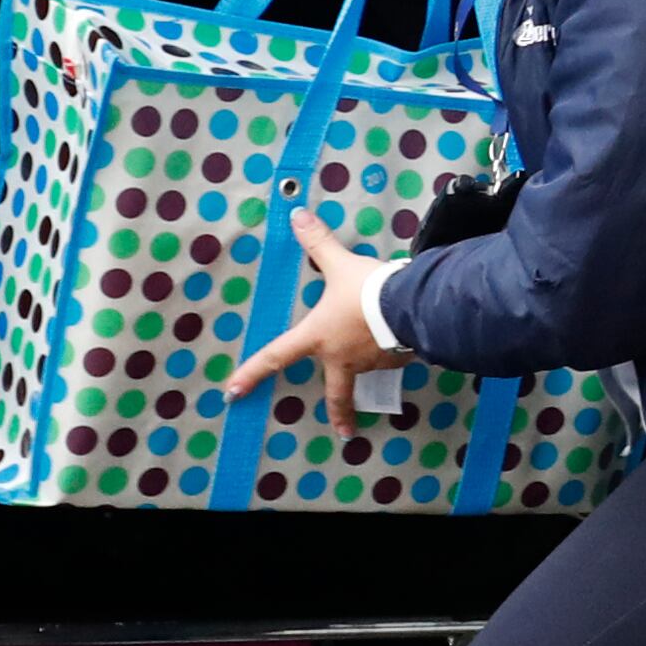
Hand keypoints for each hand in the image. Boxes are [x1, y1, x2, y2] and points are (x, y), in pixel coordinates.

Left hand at [213, 208, 412, 400]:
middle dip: (341, 414)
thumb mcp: (340, 264)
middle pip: (338, 392)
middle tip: (343, 431)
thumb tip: (296, 214)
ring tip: (385, 340)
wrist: (413, 304)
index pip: (276, 357)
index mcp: (318, 337)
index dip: (251, 373)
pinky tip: (405, 337)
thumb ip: (318, 243)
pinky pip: (394, 356)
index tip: (232, 394)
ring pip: (369, 365)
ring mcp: (372, 362)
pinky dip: (396, 349)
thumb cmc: (367, 290)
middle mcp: (342, 357)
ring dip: (373, 360)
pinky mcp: (400, 359)